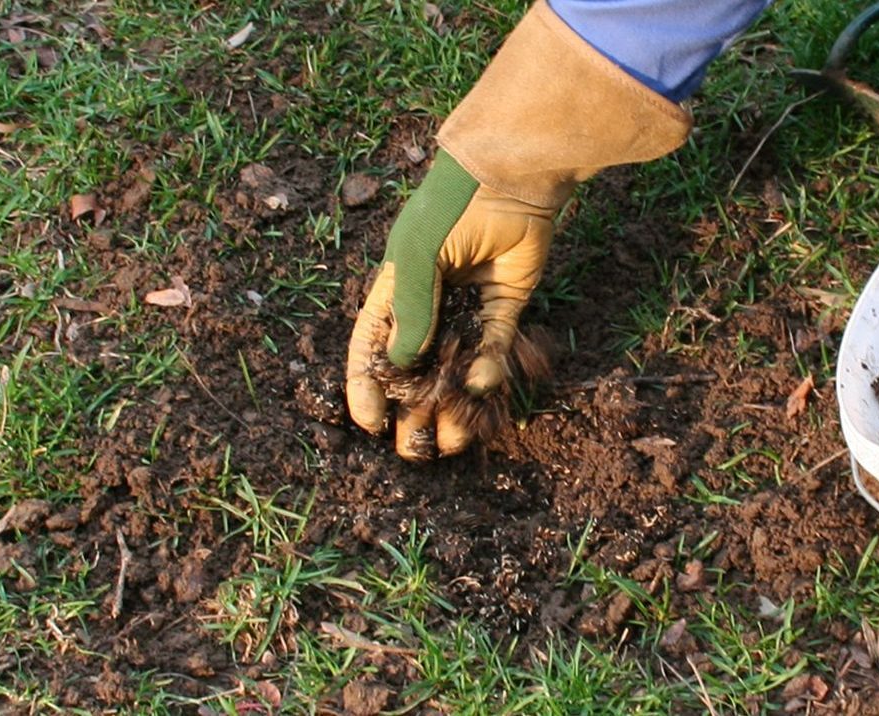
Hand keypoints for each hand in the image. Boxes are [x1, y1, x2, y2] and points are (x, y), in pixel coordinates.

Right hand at [343, 0, 689, 459]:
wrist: (512, 174)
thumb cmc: (450, 208)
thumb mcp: (417, 257)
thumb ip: (411, 310)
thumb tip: (401, 367)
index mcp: (396, 284)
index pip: (373, 345)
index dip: (367, 385)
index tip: (366, 424)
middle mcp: (433, 297)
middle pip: (418, 365)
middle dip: (413, 407)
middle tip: (414, 449)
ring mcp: (471, 300)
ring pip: (458, 362)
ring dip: (453, 400)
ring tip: (452, 439)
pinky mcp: (509, 300)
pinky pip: (496, 342)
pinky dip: (490, 366)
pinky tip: (482, 389)